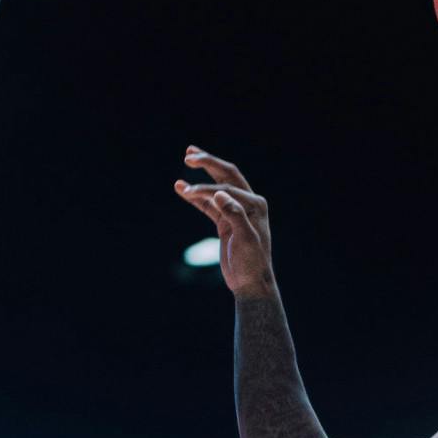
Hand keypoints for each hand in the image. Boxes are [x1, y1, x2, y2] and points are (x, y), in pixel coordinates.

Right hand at [174, 147, 274, 297]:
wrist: (250, 283)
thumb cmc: (252, 263)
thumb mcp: (245, 239)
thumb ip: (234, 215)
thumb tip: (220, 194)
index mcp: (255, 204)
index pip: (228, 188)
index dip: (208, 188)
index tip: (189, 192)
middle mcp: (247, 203)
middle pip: (226, 176)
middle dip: (208, 163)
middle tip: (189, 153)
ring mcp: (235, 212)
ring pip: (215, 188)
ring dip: (199, 178)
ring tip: (184, 162)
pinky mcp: (225, 222)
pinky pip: (208, 205)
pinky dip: (195, 197)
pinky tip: (181, 189)